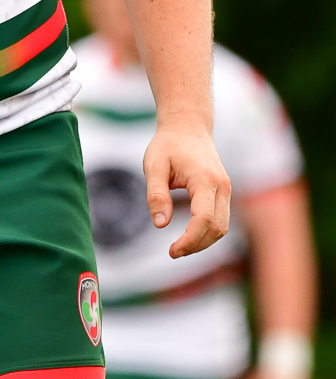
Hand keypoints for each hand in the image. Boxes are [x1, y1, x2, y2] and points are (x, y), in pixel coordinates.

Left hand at [144, 120, 230, 256]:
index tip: (171, 251)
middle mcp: (221, 186)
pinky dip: (208, 232)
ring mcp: (226, 189)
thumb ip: (156, 195)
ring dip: (203, 242)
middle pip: (217, 228)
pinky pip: (221, 219)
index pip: (204, 219)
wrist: (187, 126)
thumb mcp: (153, 166)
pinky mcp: (223, 191)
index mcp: (205, 179)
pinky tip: (189, 237)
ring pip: (223, 227)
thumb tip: (161, 225)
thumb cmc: (168, 144)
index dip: (189, 240)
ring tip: (179, 247)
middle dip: (196, 245)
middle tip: (172, 252)